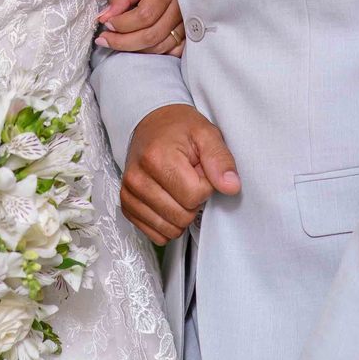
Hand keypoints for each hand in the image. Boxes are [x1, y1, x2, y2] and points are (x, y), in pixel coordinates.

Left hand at [96, 0, 182, 55]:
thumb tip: (104, 17)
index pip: (145, 16)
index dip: (123, 24)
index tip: (106, 24)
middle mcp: (181, 8)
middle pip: (152, 35)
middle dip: (123, 42)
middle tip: (104, 40)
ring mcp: (188, 21)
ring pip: (161, 46)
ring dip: (135, 49)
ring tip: (116, 42)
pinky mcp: (191, 29)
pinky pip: (173, 50)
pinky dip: (154, 52)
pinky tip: (140, 47)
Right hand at [120, 103, 239, 244]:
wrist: (152, 124)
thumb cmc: (179, 129)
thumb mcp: (206, 133)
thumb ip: (221, 160)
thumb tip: (231, 186)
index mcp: (156, 158)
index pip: (194, 196)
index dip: (206, 185)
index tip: (200, 170)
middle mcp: (137, 178)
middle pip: (181, 216)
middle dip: (193, 200)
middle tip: (189, 177)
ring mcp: (129, 194)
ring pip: (170, 230)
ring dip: (181, 213)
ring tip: (178, 187)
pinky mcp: (127, 206)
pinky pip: (156, 235)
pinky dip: (168, 223)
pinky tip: (168, 200)